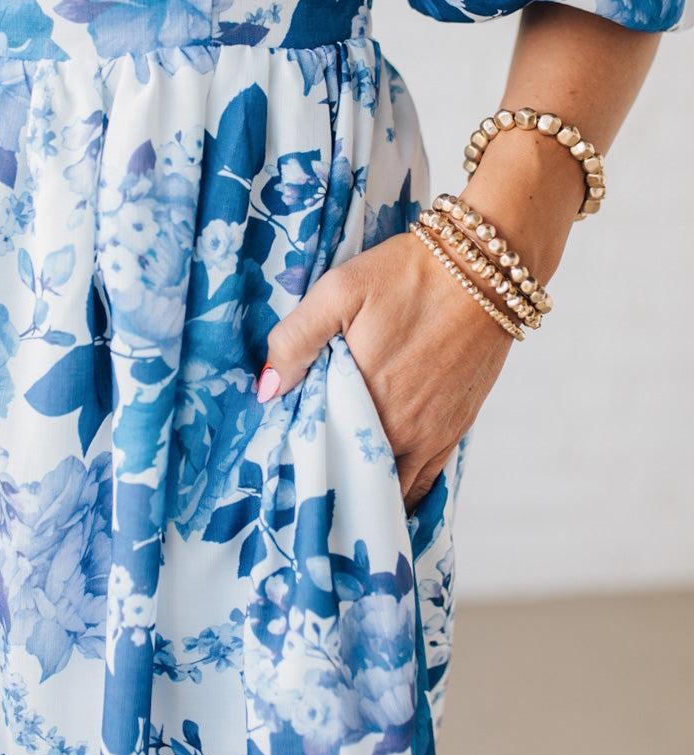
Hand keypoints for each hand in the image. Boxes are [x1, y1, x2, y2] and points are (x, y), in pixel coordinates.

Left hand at [257, 231, 512, 511]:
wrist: (485, 268)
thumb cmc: (408, 275)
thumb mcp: (339, 291)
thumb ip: (296, 340)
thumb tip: (267, 391)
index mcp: (366, 402)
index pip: (324, 454)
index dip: (303, 458)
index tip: (286, 455)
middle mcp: (403, 431)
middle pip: (357, 477)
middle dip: (333, 477)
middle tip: (310, 471)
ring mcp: (435, 434)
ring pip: (393, 486)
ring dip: (369, 487)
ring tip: (344, 483)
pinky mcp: (458, 427)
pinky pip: (427, 479)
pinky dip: (403, 486)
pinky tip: (385, 480)